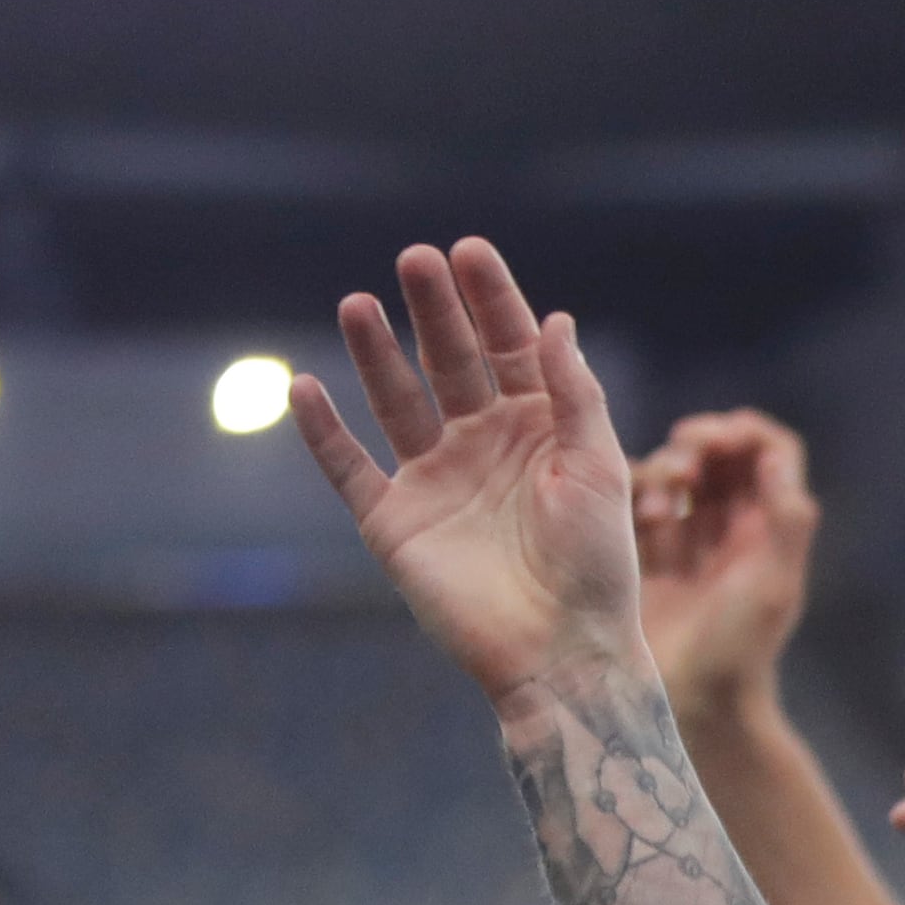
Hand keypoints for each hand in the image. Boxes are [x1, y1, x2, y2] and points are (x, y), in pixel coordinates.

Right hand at [295, 239, 642, 711]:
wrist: (563, 653)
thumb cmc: (596, 566)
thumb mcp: (599, 469)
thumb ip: (574, 394)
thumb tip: (556, 320)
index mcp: (539, 428)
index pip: (509, 346)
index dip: (490, 298)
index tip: (468, 251)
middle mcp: (483, 445)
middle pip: (450, 360)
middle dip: (432, 309)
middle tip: (415, 259)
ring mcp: (435, 480)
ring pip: (396, 400)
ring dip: (375, 353)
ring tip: (358, 303)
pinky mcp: (395, 522)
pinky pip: (349, 468)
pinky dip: (323, 432)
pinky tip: (305, 386)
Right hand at [634, 408, 820, 727]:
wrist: (692, 706)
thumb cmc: (738, 651)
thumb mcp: (773, 585)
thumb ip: (785, 519)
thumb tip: (774, 455)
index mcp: (769, 530)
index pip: (768, 453)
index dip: (744, 434)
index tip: (717, 438)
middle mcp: (732, 529)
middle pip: (719, 455)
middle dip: (698, 445)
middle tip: (684, 468)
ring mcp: (688, 542)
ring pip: (678, 473)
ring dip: (667, 472)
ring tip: (662, 507)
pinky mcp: (646, 556)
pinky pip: (639, 503)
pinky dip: (640, 497)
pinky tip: (646, 521)